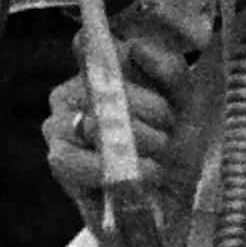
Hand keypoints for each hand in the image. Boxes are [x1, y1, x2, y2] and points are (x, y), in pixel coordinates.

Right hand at [41, 1, 217, 236]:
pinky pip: (76, 158)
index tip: (135, 62)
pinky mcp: (58, 161)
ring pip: (93, 122)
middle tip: (167, 133)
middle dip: (145, 110)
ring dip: (134, 142)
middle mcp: (72, 92)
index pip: (88, 43)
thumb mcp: (186, 103)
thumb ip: (169, 70)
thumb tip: (136, 48)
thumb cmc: (174, 145)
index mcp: (100, 69)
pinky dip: (112, 169)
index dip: (110, 51)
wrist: (170, 203)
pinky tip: (140, 176)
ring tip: (157, 159)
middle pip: (101, 85)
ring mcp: (60, 126)